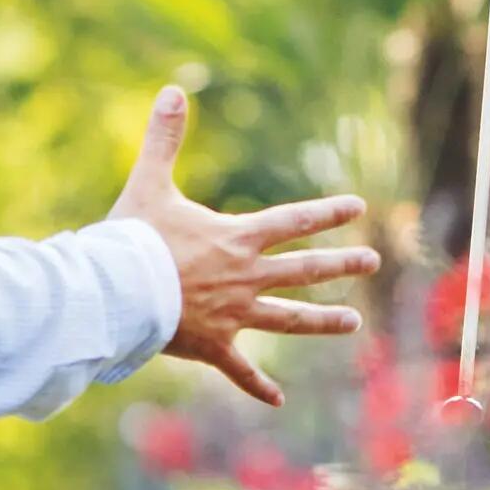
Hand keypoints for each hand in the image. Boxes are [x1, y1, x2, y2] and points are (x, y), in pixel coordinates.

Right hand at [107, 85, 379, 405]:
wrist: (117, 293)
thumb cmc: (132, 238)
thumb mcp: (149, 182)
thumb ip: (164, 137)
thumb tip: (173, 89)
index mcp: (237, 238)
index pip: (293, 221)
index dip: (327, 213)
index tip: (358, 207)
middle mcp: (245, 277)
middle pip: (304, 270)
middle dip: (341, 264)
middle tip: (372, 261)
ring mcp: (234, 315)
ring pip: (289, 320)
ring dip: (322, 322)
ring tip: (353, 325)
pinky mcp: (214, 346)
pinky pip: (242, 370)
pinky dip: (259, 386)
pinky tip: (279, 400)